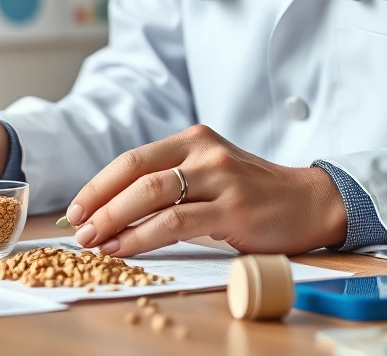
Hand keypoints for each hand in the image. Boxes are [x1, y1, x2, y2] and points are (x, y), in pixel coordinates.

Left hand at [64, 125, 347, 256]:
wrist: (309, 202)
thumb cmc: (254, 192)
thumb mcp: (211, 172)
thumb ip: (172, 181)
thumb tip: (115, 208)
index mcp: (194, 138)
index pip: (133, 158)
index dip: (99, 184)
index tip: (77, 207)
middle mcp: (205, 151)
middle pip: (135, 173)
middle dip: (99, 202)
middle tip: (78, 228)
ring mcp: (220, 178)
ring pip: (151, 195)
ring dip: (114, 220)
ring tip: (95, 241)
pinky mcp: (233, 209)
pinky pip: (175, 223)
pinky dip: (141, 236)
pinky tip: (125, 248)